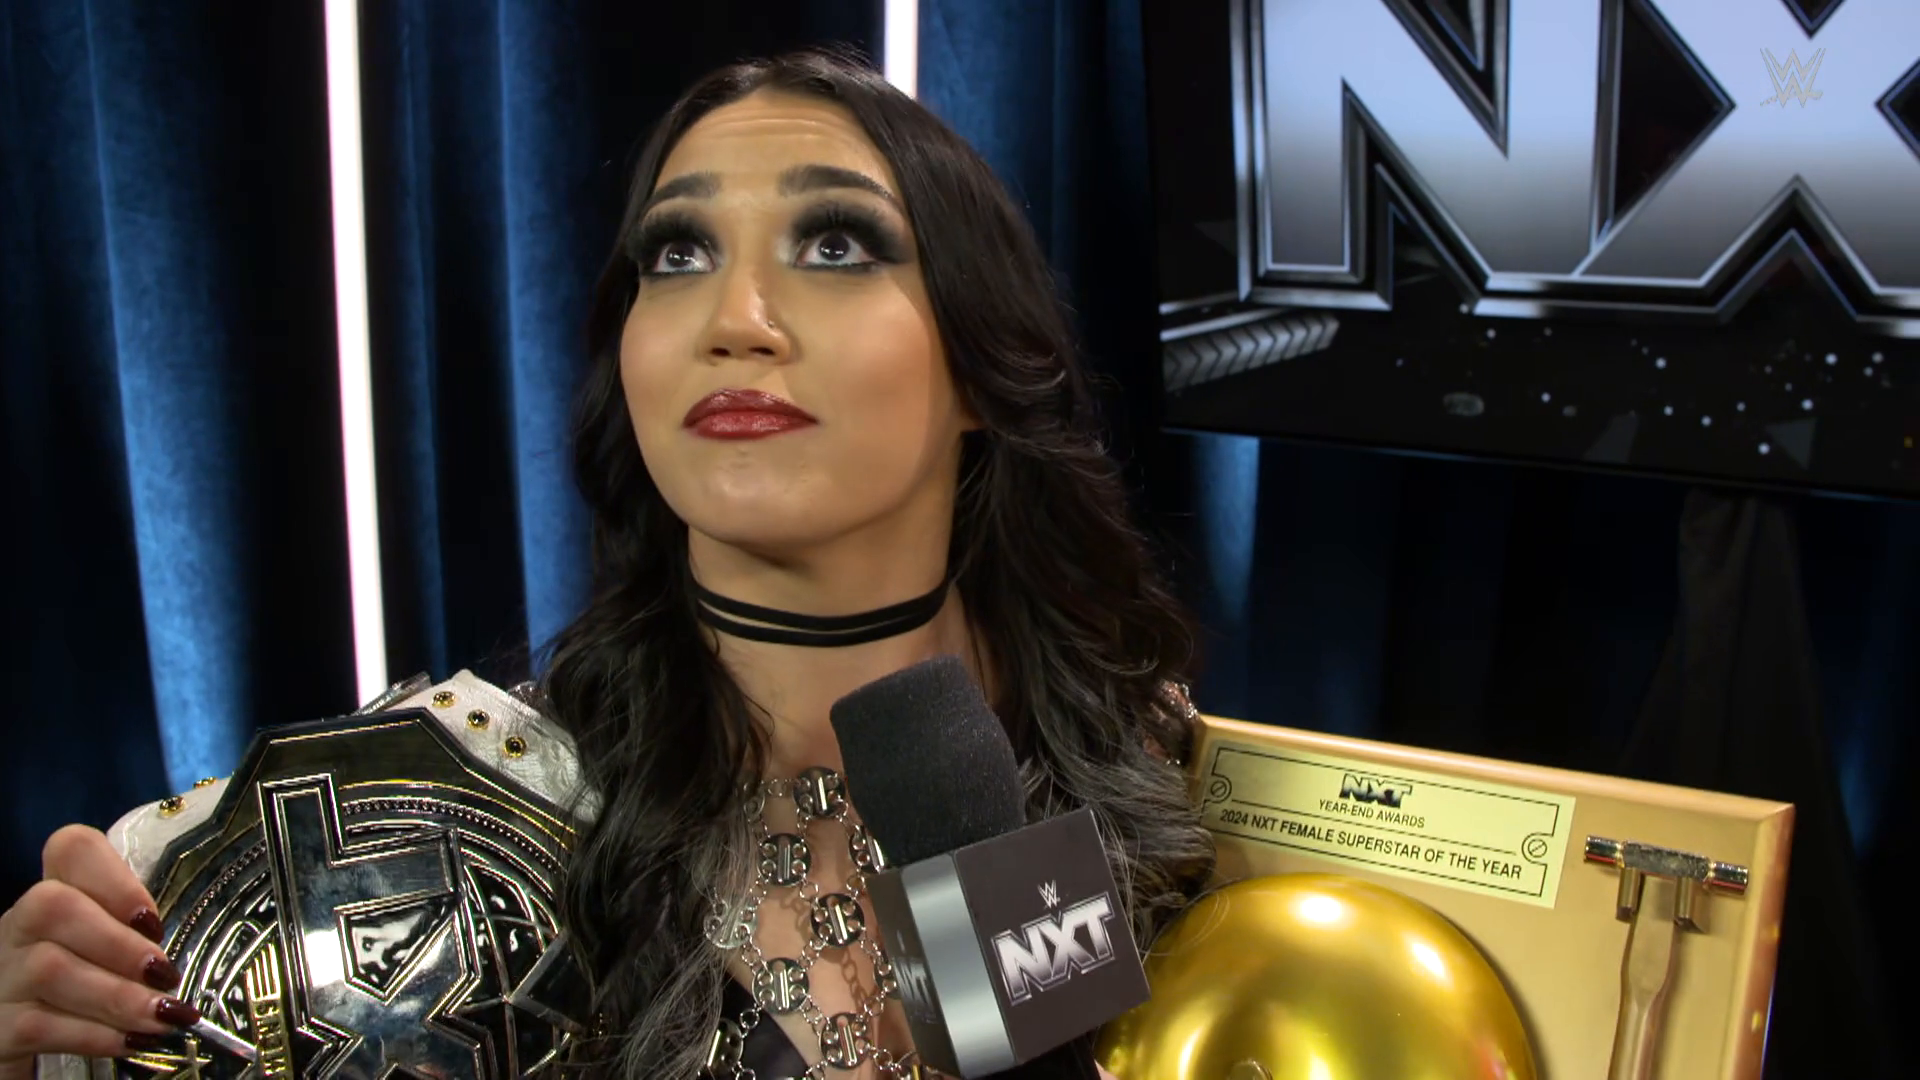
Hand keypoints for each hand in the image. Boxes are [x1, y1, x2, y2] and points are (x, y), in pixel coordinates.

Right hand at [0, 826, 200, 1079]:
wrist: (25, 1039)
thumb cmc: (85, 987)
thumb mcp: (108, 950)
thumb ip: (137, 936)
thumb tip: (192, 952)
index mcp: (54, 895)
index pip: (70, 848)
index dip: (113, 877)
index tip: (152, 919)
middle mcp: (19, 927)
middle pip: (53, 906)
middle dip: (118, 942)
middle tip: (164, 974)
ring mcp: (2, 975)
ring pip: (49, 969)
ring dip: (117, 995)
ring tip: (162, 1015)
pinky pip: (40, 1024)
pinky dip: (94, 1034)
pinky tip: (131, 1041)